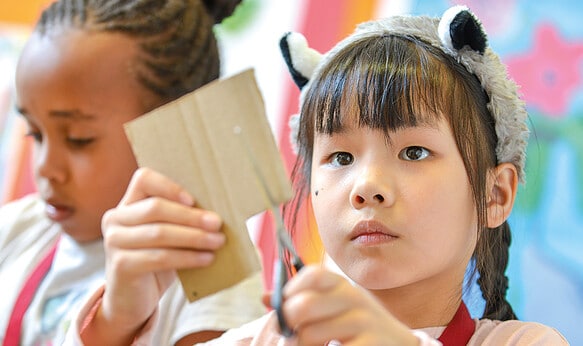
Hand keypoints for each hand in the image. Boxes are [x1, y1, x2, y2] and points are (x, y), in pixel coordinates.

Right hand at [89, 168, 225, 344]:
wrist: (131, 300)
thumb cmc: (154, 261)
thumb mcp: (165, 235)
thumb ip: (179, 220)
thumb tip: (216, 214)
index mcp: (127, 204)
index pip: (144, 179)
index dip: (170, 186)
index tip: (194, 200)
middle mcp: (115, 219)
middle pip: (155, 208)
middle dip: (191, 216)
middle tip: (217, 223)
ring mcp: (114, 242)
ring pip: (159, 233)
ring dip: (194, 237)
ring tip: (217, 242)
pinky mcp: (120, 265)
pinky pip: (160, 257)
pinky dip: (187, 258)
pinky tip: (206, 259)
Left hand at [281, 266, 417, 345]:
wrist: (398, 344)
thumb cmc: (356, 326)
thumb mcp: (333, 306)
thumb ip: (303, 299)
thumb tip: (265, 297)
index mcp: (341, 284)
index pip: (312, 274)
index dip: (292, 290)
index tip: (286, 307)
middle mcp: (353, 298)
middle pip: (303, 305)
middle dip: (288, 324)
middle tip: (291, 335)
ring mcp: (362, 322)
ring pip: (309, 334)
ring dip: (304, 345)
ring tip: (317, 345)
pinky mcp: (368, 345)